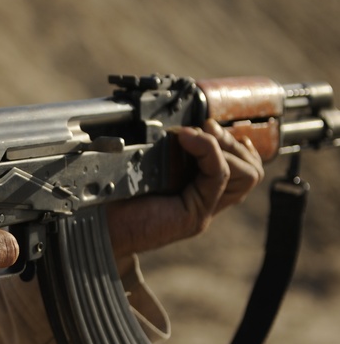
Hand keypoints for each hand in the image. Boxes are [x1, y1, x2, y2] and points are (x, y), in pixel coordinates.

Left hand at [107, 119, 264, 256]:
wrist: (93, 222)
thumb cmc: (108, 191)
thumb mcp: (142, 160)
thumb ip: (166, 145)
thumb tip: (183, 121)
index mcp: (195, 184)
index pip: (240, 163)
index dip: (235, 141)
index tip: (210, 123)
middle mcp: (204, 198)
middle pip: (250, 168)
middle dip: (232, 139)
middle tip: (204, 127)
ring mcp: (202, 208)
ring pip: (246, 174)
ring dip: (225, 145)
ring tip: (195, 135)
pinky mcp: (195, 215)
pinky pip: (220, 176)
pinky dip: (208, 150)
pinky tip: (187, 139)